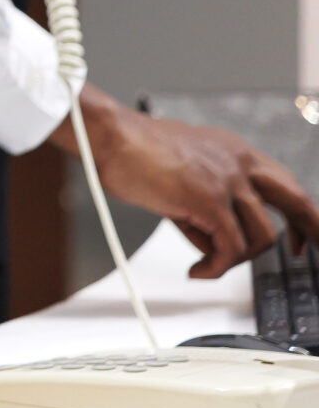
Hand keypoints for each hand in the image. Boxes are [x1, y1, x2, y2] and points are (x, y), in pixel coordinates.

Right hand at [59, 85, 318, 276]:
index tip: (297, 236)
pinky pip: (229, 249)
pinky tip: (197, 271)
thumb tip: (212, 240)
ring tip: (208, 264)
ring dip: (237, 259)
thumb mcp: (183, 172)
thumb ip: (207, 201)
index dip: (297, 213)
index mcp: (235, 151)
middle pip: (296, 201)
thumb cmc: (133, 150)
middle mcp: (239, 162)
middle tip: (300, 255)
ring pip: (261, 237)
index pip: (284, 184)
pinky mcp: (210, 201)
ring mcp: (228, 181)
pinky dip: (215, 268)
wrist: (109, 136)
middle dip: (307, 231)